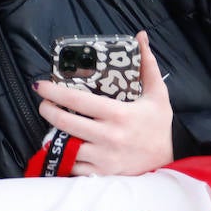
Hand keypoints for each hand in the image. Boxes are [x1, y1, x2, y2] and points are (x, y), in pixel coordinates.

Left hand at [32, 31, 173, 175]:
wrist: (170, 161)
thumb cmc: (160, 125)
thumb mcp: (158, 93)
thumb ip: (148, 64)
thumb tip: (140, 36)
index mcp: (118, 114)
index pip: (77, 100)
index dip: (53, 92)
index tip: (39, 85)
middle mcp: (108, 136)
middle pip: (64, 122)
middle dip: (48, 110)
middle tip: (44, 102)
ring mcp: (103, 158)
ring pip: (66, 146)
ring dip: (53, 134)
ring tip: (53, 123)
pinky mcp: (102, 174)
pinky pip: (73, 167)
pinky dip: (64, 156)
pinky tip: (62, 145)